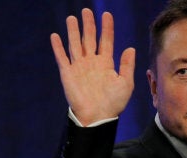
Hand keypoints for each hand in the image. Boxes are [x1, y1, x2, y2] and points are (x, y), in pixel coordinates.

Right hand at [51, 8, 135, 125]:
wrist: (97, 117)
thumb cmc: (113, 104)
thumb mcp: (126, 83)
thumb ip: (127, 65)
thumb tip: (130, 48)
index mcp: (106, 63)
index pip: (106, 40)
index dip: (106, 27)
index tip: (106, 14)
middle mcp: (91, 62)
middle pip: (89, 38)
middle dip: (88, 24)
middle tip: (86, 11)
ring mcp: (79, 67)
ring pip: (75, 44)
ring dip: (73, 31)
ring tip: (72, 18)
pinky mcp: (67, 74)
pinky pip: (62, 57)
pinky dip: (58, 47)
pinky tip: (55, 36)